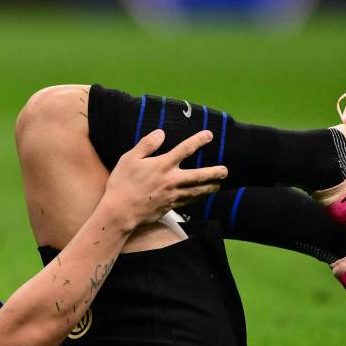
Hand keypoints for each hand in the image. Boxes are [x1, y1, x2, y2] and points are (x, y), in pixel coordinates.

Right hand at [104, 129, 226, 225]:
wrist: (120, 212)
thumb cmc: (122, 184)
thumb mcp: (129, 159)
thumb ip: (147, 144)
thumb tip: (161, 133)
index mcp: (162, 165)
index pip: (185, 149)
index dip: (198, 141)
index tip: (209, 135)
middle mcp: (171, 180)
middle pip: (199, 175)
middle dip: (214, 172)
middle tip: (225, 170)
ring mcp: (172, 195)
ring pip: (196, 190)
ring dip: (209, 187)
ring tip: (218, 184)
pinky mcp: (170, 206)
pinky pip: (188, 201)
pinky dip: (197, 197)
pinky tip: (201, 196)